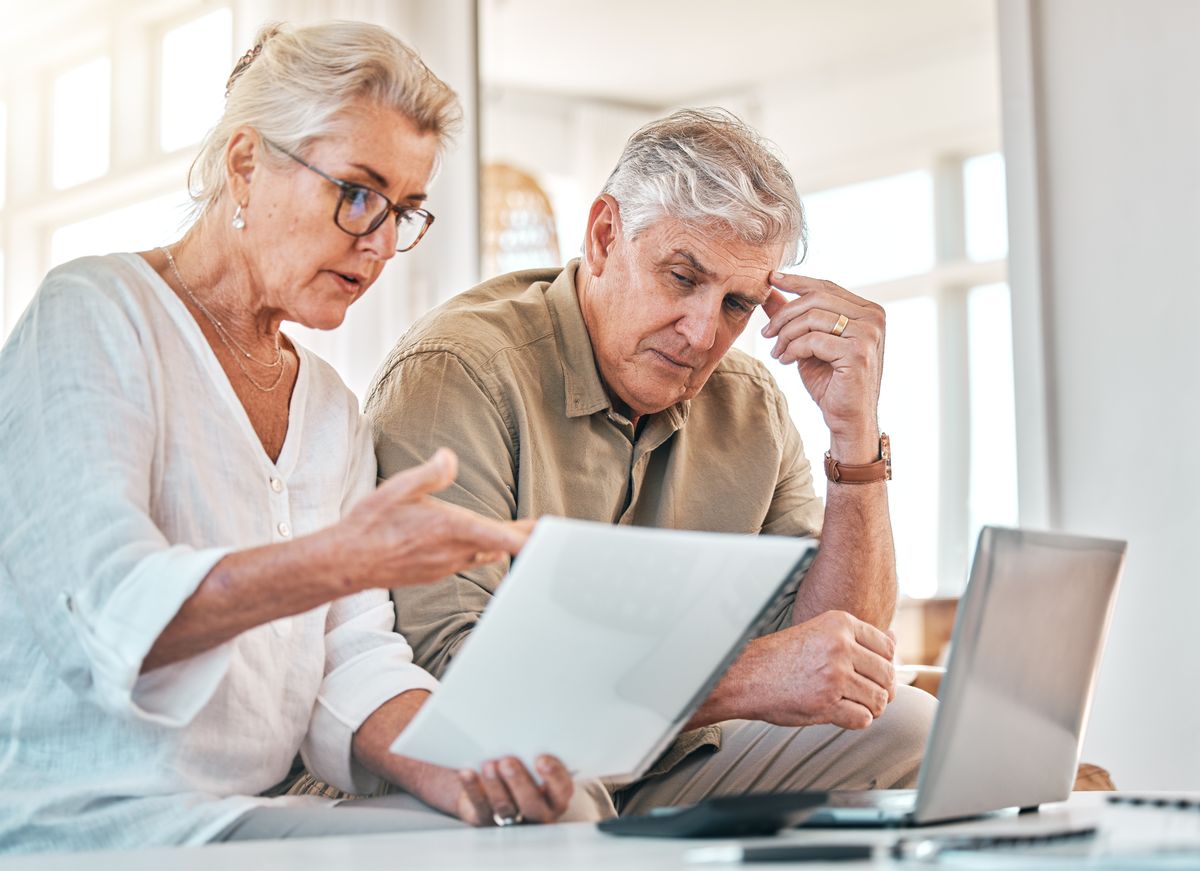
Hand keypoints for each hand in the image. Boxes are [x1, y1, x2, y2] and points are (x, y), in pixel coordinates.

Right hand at [333, 448, 531, 589]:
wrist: (347, 561)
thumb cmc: (371, 522)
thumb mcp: (400, 487)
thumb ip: (432, 473)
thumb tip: (450, 457)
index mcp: (452, 528)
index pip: (503, 538)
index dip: (530, 539)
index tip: (552, 536)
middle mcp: (454, 552)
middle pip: (501, 547)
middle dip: (524, 537)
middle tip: (547, 530)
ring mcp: (446, 566)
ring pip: (484, 555)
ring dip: (500, 545)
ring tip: (521, 535)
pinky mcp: (436, 574)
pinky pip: (466, 561)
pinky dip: (478, 552)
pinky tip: (481, 547)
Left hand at [354, 692, 573, 825]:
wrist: (496, 774)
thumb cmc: (523, 753)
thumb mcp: (536, 746)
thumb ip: (542, 732)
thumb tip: (545, 693)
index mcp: (556, 792)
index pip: (562, 789)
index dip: (555, 776)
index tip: (542, 758)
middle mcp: (538, 810)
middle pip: (533, 805)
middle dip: (520, 783)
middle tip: (508, 761)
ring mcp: (512, 818)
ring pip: (506, 808)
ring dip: (496, 787)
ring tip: (488, 764)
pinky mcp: (486, 818)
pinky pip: (480, 807)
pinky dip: (473, 789)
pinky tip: (466, 771)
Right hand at [740, 610, 896, 729]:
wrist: (746, 676)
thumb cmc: (783, 657)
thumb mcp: (820, 633)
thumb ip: (857, 637)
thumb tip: (896, 640)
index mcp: (840, 623)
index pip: (887, 647)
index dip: (883, 665)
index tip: (869, 674)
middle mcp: (840, 646)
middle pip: (887, 675)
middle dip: (881, 690)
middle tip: (865, 695)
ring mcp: (834, 675)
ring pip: (879, 700)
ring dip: (869, 708)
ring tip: (850, 705)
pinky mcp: (826, 703)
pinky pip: (863, 719)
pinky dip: (856, 721)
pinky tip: (840, 713)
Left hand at [762, 274, 884, 459]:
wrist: (848, 418)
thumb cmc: (830, 382)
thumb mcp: (808, 342)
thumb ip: (793, 316)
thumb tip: (769, 290)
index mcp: (867, 310)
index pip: (826, 287)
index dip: (796, 281)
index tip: (771, 279)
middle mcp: (873, 317)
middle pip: (816, 299)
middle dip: (785, 314)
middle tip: (766, 333)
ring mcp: (869, 334)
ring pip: (812, 318)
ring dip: (786, 335)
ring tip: (777, 352)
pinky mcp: (858, 352)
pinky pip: (813, 340)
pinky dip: (793, 349)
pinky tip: (786, 361)